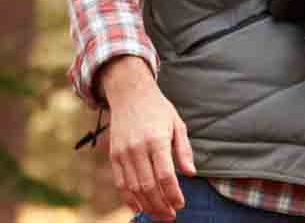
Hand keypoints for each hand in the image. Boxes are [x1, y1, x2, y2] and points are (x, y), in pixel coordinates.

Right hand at [98, 57, 192, 219]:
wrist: (128, 92)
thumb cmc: (157, 108)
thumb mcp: (177, 124)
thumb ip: (183, 150)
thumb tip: (190, 173)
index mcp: (156, 140)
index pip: (165, 175)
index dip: (173, 194)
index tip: (180, 204)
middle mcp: (137, 147)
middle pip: (148, 185)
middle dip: (160, 205)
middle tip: (171, 216)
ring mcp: (123, 152)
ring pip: (134, 187)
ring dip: (146, 205)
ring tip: (159, 215)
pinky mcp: (114, 154)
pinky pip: (120, 181)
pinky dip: (128, 197)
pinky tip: (138, 207)